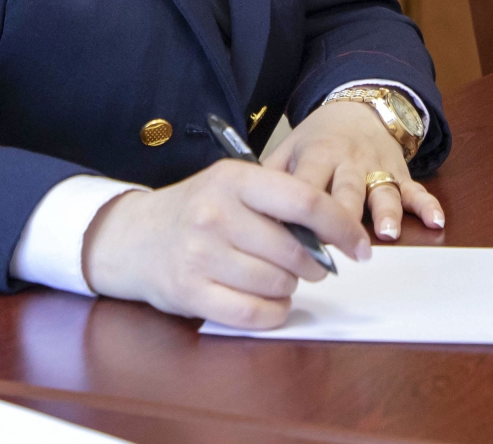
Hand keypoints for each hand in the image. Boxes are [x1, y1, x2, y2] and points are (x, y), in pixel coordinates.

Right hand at [80, 159, 370, 328]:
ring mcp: (201, 254)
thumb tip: (336, 235)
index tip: (360, 246)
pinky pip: (254, 313)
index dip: (342, 227)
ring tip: (278, 278)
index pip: (305, 201)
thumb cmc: (196, 210)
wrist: (132, 237)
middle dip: (314, 265)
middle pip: (295, 251)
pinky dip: (272, 312)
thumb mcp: (233, 186)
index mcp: (234, 179)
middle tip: (310, 265)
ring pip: (278, 284)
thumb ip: (280, 202)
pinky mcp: (191, 292)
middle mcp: (216, 213)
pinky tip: (267, 301)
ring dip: (290, 288)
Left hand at [262, 100, 444, 241]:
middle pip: (346, 190)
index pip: (306, 186)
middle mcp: (348, 161)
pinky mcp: (400, 173)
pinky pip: (416, 189)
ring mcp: (377, 167)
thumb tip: (248, 217)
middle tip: (343, 250)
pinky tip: (435, 221)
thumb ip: (271, 179)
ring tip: (387, 232)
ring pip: (382, 191)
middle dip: (345, 220)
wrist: (358, 108)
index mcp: (317, 154)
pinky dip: (427, 205)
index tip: (294, 243)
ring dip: (386, 211)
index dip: (300, 214)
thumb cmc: (317, 139)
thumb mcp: (288, 149)